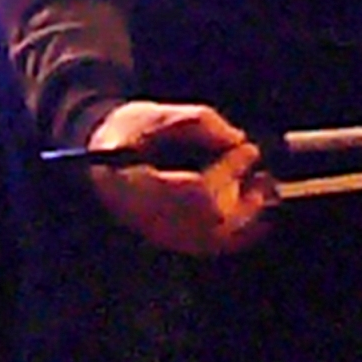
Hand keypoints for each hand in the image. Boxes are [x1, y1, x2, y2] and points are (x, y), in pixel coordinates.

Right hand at [82, 99, 273, 257]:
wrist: (100, 158)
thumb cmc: (127, 133)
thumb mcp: (156, 114)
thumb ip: (197, 122)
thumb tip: (236, 139)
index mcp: (137, 182)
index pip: (194, 189)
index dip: (227, 170)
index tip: (247, 150)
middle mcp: (146, 216)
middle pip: (207, 218)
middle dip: (240, 194)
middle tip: (260, 172)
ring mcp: (157, 234)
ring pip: (211, 237)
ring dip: (244, 215)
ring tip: (260, 191)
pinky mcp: (168, 243)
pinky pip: (208, 247)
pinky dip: (236, 236)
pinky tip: (255, 220)